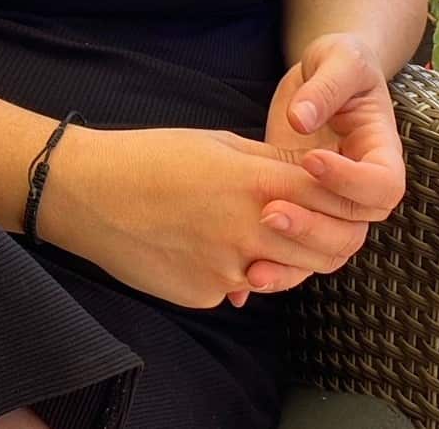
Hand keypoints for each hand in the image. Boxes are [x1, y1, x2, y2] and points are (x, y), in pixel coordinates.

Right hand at [42, 123, 392, 310]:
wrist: (90, 194)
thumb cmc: (153, 156)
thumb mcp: (220, 143)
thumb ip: (273, 163)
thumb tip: (316, 175)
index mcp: (257, 182)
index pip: (334, 198)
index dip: (348, 198)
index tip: (348, 195)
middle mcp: (250, 230)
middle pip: (327, 248)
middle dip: (331, 236)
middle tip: (319, 223)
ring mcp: (228, 268)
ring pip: (285, 273)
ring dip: (285, 257)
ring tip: (256, 229)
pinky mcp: (205, 295)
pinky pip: (238, 287)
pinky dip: (233, 269)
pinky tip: (203, 243)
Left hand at [225, 33, 405, 306]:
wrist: (325, 73)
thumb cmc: (339, 61)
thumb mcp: (337, 60)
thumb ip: (323, 88)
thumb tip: (301, 121)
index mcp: (382, 152)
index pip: (383, 186)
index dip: (350, 182)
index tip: (311, 160)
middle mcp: (361, 187)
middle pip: (354, 230)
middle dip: (312, 228)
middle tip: (269, 211)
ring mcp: (331, 203)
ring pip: (325, 252)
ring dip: (292, 262)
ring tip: (252, 265)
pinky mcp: (302, 209)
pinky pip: (296, 251)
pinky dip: (273, 270)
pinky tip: (238, 284)